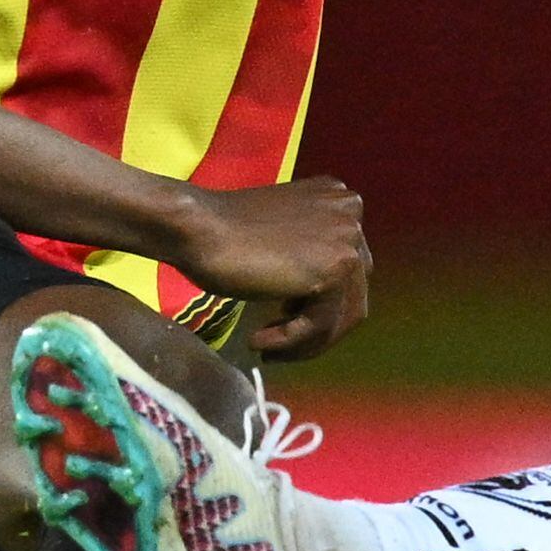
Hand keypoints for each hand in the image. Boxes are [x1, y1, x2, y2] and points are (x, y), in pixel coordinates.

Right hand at [176, 176, 372, 361]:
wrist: (198, 227)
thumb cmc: (223, 231)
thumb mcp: (282, 236)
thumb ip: (310, 252)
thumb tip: (320, 294)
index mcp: (341, 201)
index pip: (348, 267)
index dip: (318, 299)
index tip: (284, 315)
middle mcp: (352, 214)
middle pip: (352, 292)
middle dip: (316, 324)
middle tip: (280, 340)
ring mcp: (348, 241)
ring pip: (341, 314)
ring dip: (305, 340)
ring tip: (268, 349)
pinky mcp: (333, 271)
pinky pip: (319, 324)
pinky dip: (290, 340)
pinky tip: (258, 342)